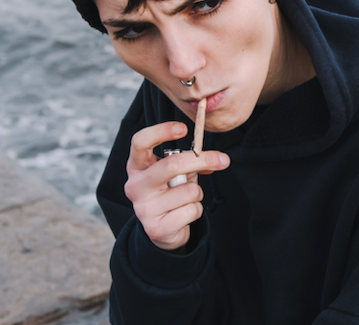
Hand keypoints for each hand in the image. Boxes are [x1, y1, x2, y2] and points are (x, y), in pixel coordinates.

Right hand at [124, 121, 229, 250]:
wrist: (161, 229)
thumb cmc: (170, 192)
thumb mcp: (177, 173)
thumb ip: (191, 162)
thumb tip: (218, 160)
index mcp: (137, 166)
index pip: (140, 142)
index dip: (161, 131)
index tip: (183, 128)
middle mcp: (135, 186)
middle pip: (172, 165)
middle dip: (203, 160)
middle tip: (223, 160)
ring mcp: (143, 209)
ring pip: (189, 190)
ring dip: (197, 193)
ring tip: (186, 199)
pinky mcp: (156, 228)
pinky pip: (192, 210)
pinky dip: (196, 210)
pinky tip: (183, 214)